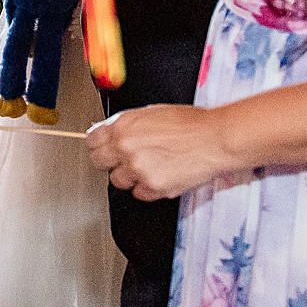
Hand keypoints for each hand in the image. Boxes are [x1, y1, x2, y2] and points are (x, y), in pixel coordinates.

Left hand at [85, 104, 234, 201]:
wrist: (215, 139)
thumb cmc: (189, 124)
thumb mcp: (150, 113)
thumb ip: (124, 124)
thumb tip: (105, 131)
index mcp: (123, 127)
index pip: (91, 141)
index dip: (99, 144)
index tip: (104, 147)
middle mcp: (126, 148)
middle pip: (98, 162)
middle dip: (110, 161)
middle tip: (124, 158)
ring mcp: (138, 169)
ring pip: (118, 181)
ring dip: (130, 176)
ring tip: (149, 165)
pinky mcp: (153, 187)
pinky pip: (139, 193)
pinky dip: (147, 188)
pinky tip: (161, 174)